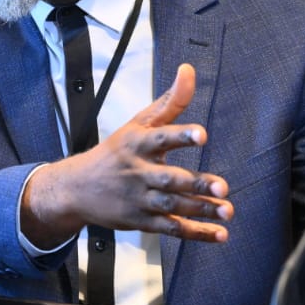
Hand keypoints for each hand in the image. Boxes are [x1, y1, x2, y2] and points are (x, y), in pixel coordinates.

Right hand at [21, 64, 232, 249]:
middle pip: (169, 179)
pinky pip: (171, 229)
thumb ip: (170, 101)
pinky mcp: (142, 221)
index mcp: (137, 144)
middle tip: (222, 186)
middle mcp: (138, 172)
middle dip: (196, 184)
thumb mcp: (138, 123)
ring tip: (227, 210)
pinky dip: (196, 233)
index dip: (181, 136)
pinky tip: (219, 234)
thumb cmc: (115, 152)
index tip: (202, 135)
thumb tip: (188, 70)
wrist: (77, 189)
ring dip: (201, 210)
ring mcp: (139, 199)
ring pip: (173, 206)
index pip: (161, 138)